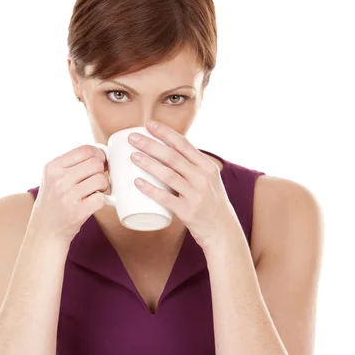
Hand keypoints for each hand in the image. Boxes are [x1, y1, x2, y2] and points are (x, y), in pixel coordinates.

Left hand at [128, 120, 233, 249]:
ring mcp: (196, 195)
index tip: (149, 124)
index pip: (184, 144)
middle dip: (150, 144)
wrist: (223, 231)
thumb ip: (192, 167)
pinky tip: (137, 183)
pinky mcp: (188, 212)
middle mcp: (203, 178)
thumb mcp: (208, 180)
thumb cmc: (210, 204)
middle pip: (173, 156)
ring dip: (148, 163)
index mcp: (207, 167)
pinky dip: (151, 189)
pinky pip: (166, 198)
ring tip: (132, 156)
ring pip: (168, 175)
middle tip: (132, 137)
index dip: (165, 132)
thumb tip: (167, 152)